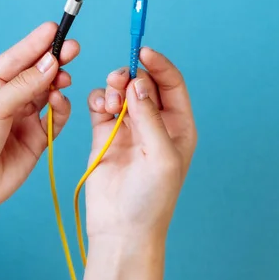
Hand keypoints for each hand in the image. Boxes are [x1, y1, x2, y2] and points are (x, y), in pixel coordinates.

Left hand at [0, 22, 78, 219]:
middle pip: (38, 73)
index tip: (57, 28)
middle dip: (55, 60)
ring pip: (50, 92)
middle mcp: (9, 98)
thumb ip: (26, 85)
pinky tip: (59, 103)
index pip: (18, 57)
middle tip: (73, 49)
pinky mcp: (38, 138)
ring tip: (63, 80)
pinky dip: (62, 108)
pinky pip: (57, 117)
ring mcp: (25, 118)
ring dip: (58, 84)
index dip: (38, 42)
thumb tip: (51, 62)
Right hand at [85, 47, 196, 242]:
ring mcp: (130, 128)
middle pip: (145, 83)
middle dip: (132, 76)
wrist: (121, 228)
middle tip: (121, 82)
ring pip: (122, 90)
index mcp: (178, 126)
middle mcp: (155, 123)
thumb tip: (138, 82)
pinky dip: (100, 99)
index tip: (143, 51)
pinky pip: (102, 104)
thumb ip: (149, 116)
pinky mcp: (105, 134)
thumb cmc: (150, 199)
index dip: (159, 65)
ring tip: (110, 103)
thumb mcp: (160, 156)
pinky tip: (100, 108)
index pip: (172, 84)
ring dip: (114, 87)